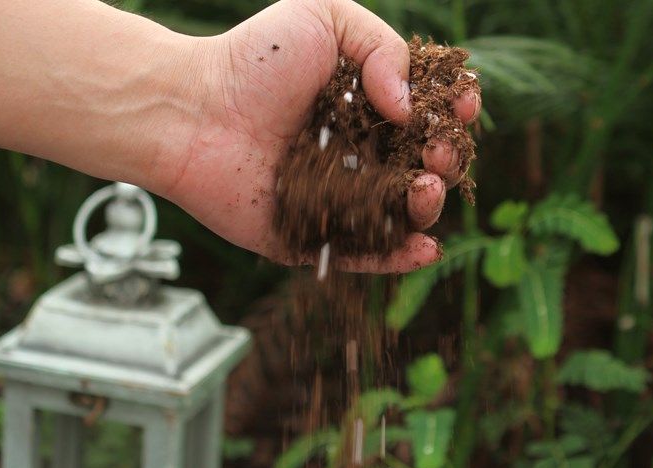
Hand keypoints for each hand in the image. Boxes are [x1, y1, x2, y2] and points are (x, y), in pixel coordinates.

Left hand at [160, 0, 479, 273]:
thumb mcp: (324, 19)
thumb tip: (408, 109)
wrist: (191, 113)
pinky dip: (397, 258)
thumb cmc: (252, 62)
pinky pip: (364, 255)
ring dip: (427, 207)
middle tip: (439, 152)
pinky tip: (425, 250)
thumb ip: (382, 48)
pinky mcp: (315, 238)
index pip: (425, 118)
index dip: (451, 114)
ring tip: (428, 190)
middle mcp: (358, 156)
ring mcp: (339, 200)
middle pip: (420, 168)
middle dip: (444, 161)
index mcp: (365, 108)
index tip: (461, 107)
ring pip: (399, 215)